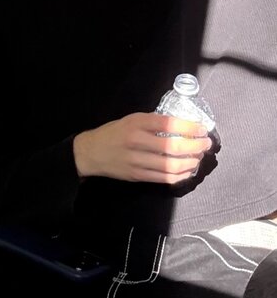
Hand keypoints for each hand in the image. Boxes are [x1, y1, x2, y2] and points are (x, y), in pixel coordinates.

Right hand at [73, 112, 211, 182]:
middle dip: (195, 146)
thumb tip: (183, 126)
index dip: (189, 127)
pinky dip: (179, 175)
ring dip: (190, 162)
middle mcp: (136, 141)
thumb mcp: (131, 120)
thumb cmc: (114, 133)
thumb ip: (153, 123)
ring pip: (170, 165)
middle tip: (206, 144)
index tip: (202, 129)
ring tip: (198, 158)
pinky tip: (187, 170)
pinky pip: (164, 178)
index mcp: (136, 123)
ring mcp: (136, 160)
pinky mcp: (136, 175)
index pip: (168, 123)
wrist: (91, 152)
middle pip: (172, 146)